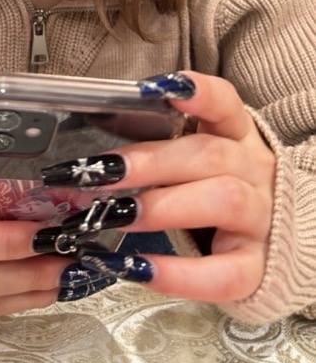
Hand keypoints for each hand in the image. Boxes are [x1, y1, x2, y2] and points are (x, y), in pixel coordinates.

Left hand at [43, 72, 276, 304]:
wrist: (270, 247)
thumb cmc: (214, 192)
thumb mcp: (196, 161)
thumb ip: (158, 149)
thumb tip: (91, 158)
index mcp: (237, 136)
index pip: (224, 103)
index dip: (199, 93)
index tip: (161, 88)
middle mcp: (255, 171)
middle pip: (208, 154)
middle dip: (150, 162)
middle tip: (100, 173)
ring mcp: (261, 220)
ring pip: (222, 201)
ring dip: (162, 206)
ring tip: (115, 216)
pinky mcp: (258, 269)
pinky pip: (222, 274)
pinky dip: (177, 274)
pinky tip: (136, 269)